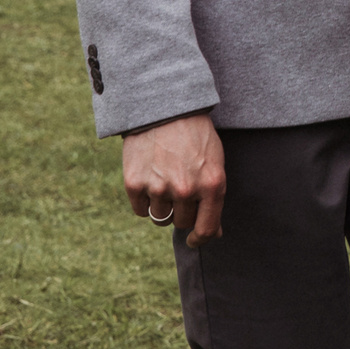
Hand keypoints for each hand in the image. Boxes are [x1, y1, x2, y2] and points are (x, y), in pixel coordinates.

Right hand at [122, 112, 225, 248]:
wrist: (164, 109)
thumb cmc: (195, 136)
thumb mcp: (215, 163)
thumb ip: (214, 198)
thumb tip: (215, 233)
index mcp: (212, 185)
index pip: (207, 228)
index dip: (201, 238)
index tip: (194, 239)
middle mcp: (186, 190)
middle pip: (181, 223)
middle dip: (181, 210)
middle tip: (179, 186)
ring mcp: (158, 188)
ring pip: (160, 217)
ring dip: (163, 204)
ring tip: (165, 178)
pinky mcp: (135, 183)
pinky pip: (141, 210)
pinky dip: (145, 200)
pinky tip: (150, 178)